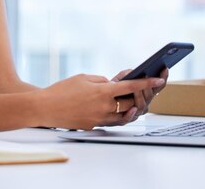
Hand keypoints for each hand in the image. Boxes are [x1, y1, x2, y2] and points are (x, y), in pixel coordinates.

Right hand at [39, 74, 164, 130]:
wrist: (45, 107)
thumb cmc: (62, 90)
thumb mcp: (84, 78)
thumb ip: (102, 81)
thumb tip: (114, 85)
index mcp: (102, 92)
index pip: (131, 87)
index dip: (147, 83)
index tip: (159, 79)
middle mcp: (104, 107)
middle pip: (130, 103)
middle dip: (138, 96)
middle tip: (142, 89)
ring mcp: (99, 119)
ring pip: (123, 115)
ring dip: (129, 108)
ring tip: (132, 100)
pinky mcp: (93, 126)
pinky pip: (111, 121)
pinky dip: (117, 115)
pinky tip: (117, 108)